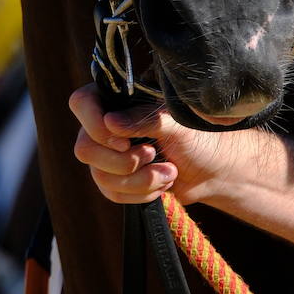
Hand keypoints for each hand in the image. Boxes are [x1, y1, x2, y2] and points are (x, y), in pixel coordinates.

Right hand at [69, 83, 251, 207]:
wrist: (212, 171)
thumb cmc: (197, 137)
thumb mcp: (175, 124)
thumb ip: (143, 120)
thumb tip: (110, 122)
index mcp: (117, 99)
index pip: (81, 103)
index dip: (95, 126)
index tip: (125, 141)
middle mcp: (106, 125)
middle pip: (85, 148)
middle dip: (123, 162)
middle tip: (153, 154)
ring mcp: (108, 154)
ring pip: (99, 176)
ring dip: (139, 180)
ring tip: (169, 172)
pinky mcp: (116, 180)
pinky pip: (111, 193)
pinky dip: (140, 194)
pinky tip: (162, 184)